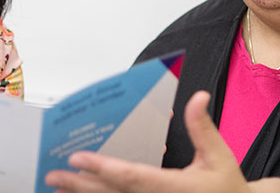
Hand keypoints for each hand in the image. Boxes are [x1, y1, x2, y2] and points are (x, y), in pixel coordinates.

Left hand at [45, 91, 279, 192]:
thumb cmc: (227, 186)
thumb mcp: (219, 155)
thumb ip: (202, 126)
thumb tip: (197, 96)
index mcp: (175, 187)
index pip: (133, 176)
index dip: (104, 168)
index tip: (79, 158)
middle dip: (80, 185)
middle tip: (52, 174)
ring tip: (56, 188)